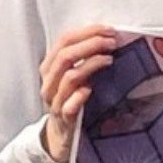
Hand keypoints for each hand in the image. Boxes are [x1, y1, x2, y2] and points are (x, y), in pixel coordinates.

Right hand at [38, 24, 116, 162]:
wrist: (60, 134)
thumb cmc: (70, 99)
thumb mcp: (73, 76)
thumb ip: (82, 58)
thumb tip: (107, 37)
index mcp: (50, 66)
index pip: (64, 40)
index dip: (87, 32)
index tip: (109, 29)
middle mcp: (49, 81)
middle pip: (66, 55)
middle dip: (91, 44)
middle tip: (112, 42)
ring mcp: (55, 100)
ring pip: (69, 77)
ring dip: (90, 65)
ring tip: (109, 59)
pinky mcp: (64, 118)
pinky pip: (69, 105)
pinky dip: (80, 95)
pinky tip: (91, 89)